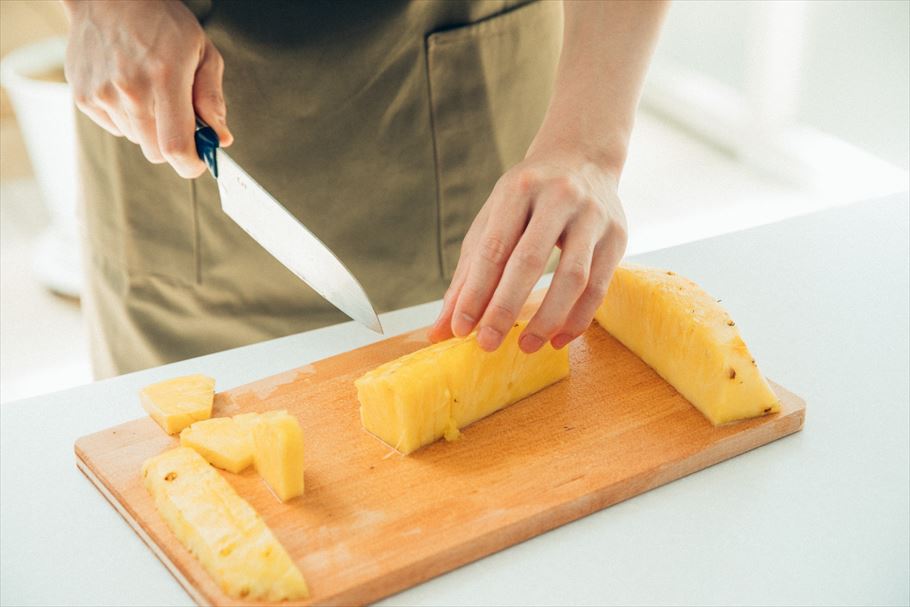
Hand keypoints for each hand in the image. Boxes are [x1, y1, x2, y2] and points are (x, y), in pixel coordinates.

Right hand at [63, 0, 231, 177]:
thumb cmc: (162, 22)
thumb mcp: (202, 52)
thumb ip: (212, 99)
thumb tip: (220, 138)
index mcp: (164, 79)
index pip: (176, 147)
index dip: (191, 163)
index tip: (200, 161)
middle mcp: (129, 91)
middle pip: (156, 152)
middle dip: (174, 144)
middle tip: (181, 119)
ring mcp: (102, 95)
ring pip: (137, 140)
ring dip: (150, 128)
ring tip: (151, 91)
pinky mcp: (84, 97)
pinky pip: (115, 127)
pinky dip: (127, 118)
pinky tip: (129, 87)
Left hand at [428, 147, 627, 352]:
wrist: (582, 158)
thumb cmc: (528, 198)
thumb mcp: (492, 220)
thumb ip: (468, 274)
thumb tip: (440, 330)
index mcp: (518, 189)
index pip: (493, 248)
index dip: (475, 292)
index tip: (460, 329)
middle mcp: (559, 197)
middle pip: (530, 261)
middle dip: (505, 308)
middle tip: (487, 344)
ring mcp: (593, 215)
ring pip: (573, 277)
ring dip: (547, 318)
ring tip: (526, 346)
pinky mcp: (618, 236)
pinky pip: (599, 286)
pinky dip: (577, 318)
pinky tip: (557, 339)